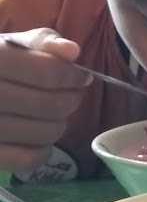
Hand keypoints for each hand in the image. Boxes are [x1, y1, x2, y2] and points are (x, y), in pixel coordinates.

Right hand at [0, 28, 90, 173]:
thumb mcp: (10, 44)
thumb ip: (41, 41)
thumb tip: (72, 51)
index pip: (46, 72)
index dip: (72, 75)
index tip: (82, 76)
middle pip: (48, 105)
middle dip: (70, 100)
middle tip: (73, 95)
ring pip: (44, 133)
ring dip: (60, 124)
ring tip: (56, 114)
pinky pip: (29, 159)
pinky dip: (43, 150)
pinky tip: (39, 136)